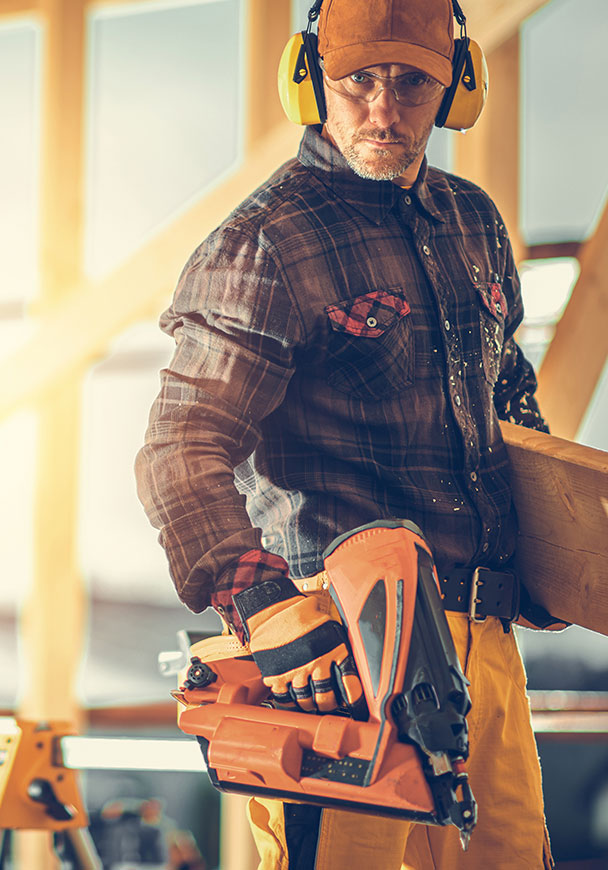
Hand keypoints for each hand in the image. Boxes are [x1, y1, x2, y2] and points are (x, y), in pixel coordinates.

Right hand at [233, 575, 363, 714]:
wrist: (273, 607)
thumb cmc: (301, 613)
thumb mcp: (328, 624)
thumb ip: (339, 645)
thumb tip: (351, 662)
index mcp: (333, 649)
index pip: (350, 683)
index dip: (354, 699)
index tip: (355, 706)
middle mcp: (316, 662)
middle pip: (325, 698)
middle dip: (328, 704)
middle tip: (327, 703)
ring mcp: (296, 670)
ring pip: (305, 701)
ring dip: (308, 704)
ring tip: (310, 702)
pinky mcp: (277, 675)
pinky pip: (285, 698)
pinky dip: (289, 702)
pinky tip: (292, 700)